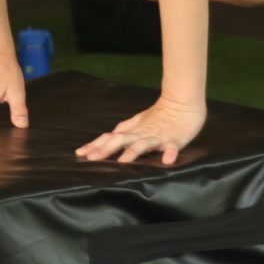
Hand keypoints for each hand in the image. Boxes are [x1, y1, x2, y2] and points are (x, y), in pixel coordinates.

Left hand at [74, 95, 206, 166]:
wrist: (184, 102)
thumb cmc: (162, 114)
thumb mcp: (140, 121)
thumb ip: (126, 128)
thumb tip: (110, 134)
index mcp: (133, 131)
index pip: (111, 138)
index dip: (96, 145)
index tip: (80, 153)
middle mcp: (142, 134)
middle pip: (121, 141)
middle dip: (106, 149)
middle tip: (91, 158)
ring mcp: (158, 136)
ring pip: (143, 144)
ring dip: (133, 152)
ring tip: (123, 161)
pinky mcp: (175, 139)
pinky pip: (173, 147)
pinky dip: (170, 153)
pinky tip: (167, 161)